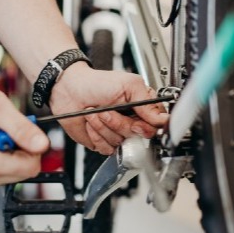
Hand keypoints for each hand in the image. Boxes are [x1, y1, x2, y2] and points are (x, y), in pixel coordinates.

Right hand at [0, 81, 48, 191]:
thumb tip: (43, 145)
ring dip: (11, 152)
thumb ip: (21, 128)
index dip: (31, 146)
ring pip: (16, 172)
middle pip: (24, 171)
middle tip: (3, 130)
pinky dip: (2, 157)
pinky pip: (4, 172)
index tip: (16, 130)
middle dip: (20, 149)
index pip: (31, 167)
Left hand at [49, 63, 168, 154]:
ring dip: (104, 127)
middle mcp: (132, 122)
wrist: (70, 90)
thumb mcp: (128, 85)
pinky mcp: (104, 142)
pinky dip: (96, 135)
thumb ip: (147, 103)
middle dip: (120, 123)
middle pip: (138, 137)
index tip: (135, 120)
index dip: (145, 126)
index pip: (155, 126)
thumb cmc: (97, 83)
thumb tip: (162, 119)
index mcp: (143, 107)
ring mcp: (118, 133)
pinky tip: (92, 123)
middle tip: (108, 110)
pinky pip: (107, 149)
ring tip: (96, 113)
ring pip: (121, 143)